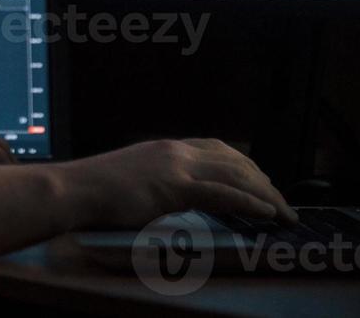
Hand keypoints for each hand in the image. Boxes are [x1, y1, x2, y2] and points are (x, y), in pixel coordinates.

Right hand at [61, 137, 296, 229]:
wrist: (75, 189)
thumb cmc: (97, 190)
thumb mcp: (135, 177)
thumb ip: (158, 181)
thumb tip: (172, 196)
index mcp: (168, 148)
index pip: (218, 148)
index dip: (245, 164)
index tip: (262, 180)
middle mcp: (176, 151)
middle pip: (233, 160)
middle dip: (262, 180)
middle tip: (281, 201)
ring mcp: (176, 167)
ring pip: (234, 175)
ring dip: (265, 194)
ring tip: (284, 211)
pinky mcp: (173, 188)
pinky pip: (221, 194)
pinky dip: (248, 202)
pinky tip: (266, 212)